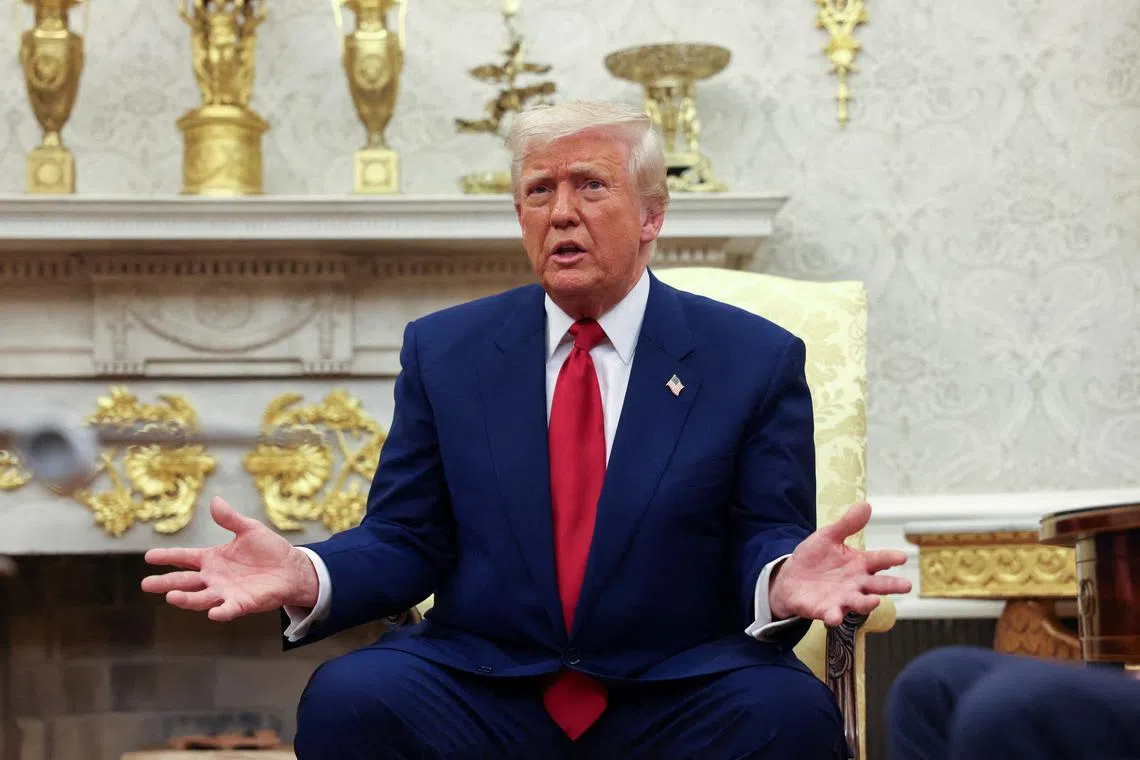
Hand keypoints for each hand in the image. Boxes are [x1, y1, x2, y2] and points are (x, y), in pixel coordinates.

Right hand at [141, 496, 318, 620]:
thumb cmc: (269, 550)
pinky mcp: (241, 604)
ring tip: (171, 596)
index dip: (167, 557)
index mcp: (212, 559)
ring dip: (186, 599)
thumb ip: (230, 519)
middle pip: (185, 581)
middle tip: (146, 584)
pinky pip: (228, 610)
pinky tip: (213, 613)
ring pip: (200, 598)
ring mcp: (225, 592)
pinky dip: (221, 612)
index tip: (148, 556)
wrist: (292, 568)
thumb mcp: (249, 529)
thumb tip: (215, 500)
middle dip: (166, 583)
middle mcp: (213, 578)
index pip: (184, 558)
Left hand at [768, 501, 910, 626]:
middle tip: (906, 585)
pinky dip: (834, 616)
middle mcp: (856, 583)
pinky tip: (834, 617)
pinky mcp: (826, 610)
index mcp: (859, 564)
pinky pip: (832, 614)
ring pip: (859, 603)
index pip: (879, 560)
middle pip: (877, 585)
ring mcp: (843, 598)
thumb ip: (847, 524)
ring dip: (867, 603)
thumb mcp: (828, 536)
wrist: (790, 578)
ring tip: (874, 601)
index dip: (890, 558)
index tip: (902, 557)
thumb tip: (866, 504)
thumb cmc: (815, 558)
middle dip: (892, 586)